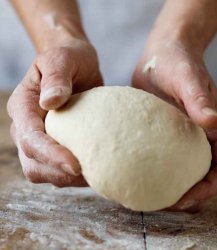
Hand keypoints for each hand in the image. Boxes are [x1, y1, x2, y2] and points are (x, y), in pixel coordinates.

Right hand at [7, 39, 102, 186]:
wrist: (77, 65)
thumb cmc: (69, 59)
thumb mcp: (62, 60)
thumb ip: (56, 78)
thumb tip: (50, 103)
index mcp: (23, 107)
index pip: (30, 139)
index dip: (50, 155)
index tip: (75, 165)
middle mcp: (27, 127)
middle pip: (33, 163)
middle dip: (58, 173)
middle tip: (89, 175)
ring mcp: (42, 138)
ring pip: (44, 171)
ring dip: (67, 179)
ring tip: (94, 175)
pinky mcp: (57, 144)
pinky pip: (59, 168)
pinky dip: (75, 175)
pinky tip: (94, 170)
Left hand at [133, 40, 216, 211]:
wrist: (161, 54)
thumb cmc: (178, 62)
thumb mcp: (188, 79)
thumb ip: (200, 101)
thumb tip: (216, 124)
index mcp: (213, 131)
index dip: (207, 191)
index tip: (183, 200)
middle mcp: (199, 138)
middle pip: (201, 179)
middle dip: (188, 197)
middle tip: (162, 204)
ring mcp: (180, 138)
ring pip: (181, 172)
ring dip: (170, 188)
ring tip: (147, 195)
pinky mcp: (163, 134)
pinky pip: (161, 158)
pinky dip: (153, 171)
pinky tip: (135, 174)